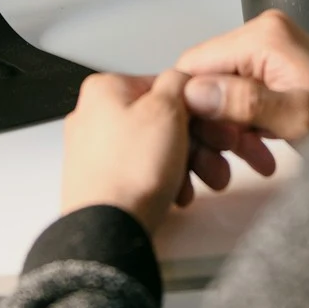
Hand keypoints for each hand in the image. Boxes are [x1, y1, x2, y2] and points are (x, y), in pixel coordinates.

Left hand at [61, 71, 203, 234]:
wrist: (107, 229)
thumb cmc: (130, 173)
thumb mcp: (167, 111)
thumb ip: (179, 83)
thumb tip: (183, 78)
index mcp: (105, 90)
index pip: (165, 86)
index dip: (197, 109)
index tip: (214, 127)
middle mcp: (94, 115)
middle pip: (162, 121)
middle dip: (196, 144)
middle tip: (214, 160)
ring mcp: (95, 150)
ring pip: (155, 149)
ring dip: (185, 165)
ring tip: (198, 184)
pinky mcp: (100, 180)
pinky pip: (142, 172)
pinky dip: (163, 181)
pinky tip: (176, 195)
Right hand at [171, 12, 308, 183]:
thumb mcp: (296, 118)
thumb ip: (245, 103)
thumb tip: (196, 93)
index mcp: (264, 35)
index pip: (195, 62)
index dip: (187, 103)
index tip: (195, 139)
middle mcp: (262, 33)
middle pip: (206, 78)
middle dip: (211, 122)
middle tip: (225, 157)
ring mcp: (268, 51)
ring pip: (220, 91)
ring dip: (227, 129)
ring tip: (250, 156)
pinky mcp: (273, 68)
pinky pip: (239, 95)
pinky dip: (242, 125)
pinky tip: (258, 149)